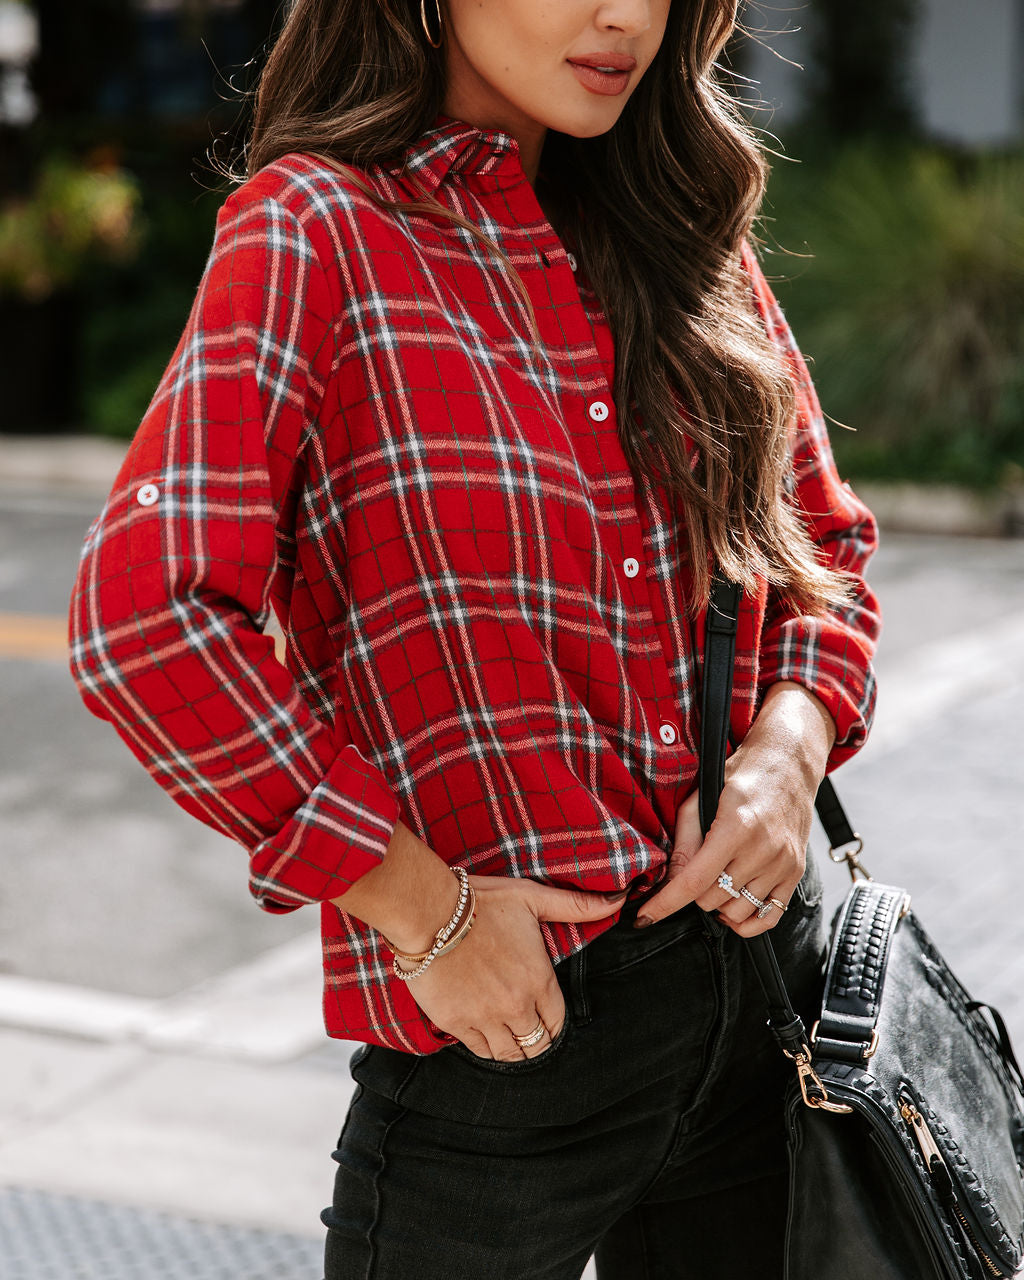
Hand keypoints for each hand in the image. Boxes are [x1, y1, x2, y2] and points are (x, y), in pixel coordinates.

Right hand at [405, 876, 625, 1059]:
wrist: (428, 911)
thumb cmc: (481, 901)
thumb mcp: (532, 897)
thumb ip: (576, 906)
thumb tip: (618, 900)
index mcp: (539, 979)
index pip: (558, 1021)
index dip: (553, 1021)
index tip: (545, 1014)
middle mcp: (516, 1006)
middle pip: (538, 1046)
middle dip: (537, 1040)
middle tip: (528, 1029)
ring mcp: (485, 1018)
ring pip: (509, 1055)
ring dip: (513, 1049)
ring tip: (508, 1035)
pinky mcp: (455, 1022)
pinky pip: (479, 1050)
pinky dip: (484, 1045)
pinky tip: (484, 1031)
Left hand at [635, 682, 835, 936]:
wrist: (790, 763)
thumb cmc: (742, 775)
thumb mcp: (704, 794)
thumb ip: (686, 838)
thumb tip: (671, 878)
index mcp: (736, 826)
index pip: (694, 880)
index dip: (666, 903)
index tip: (645, 917)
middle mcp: (763, 849)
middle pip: (713, 898)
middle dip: (693, 892)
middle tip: (693, 870)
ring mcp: (783, 863)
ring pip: (737, 911)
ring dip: (718, 904)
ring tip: (713, 882)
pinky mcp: (795, 872)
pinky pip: (769, 917)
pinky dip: (746, 922)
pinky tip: (731, 909)